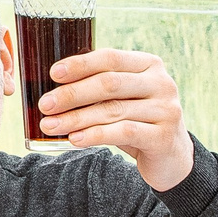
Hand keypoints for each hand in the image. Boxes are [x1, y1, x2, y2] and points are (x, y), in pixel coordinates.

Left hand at [37, 48, 193, 190]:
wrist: (172, 158)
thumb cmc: (139, 122)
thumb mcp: (124, 99)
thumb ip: (101, 88)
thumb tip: (54, 87)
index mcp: (149, 65)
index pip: (111, 58)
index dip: (81, 64)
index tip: (53, 73)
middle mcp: (162, 83)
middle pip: (109, 84)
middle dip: (72, 94)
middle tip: (46, 105)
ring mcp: (166, 110)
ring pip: (112, 110)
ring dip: (76, 118)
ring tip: (51, 125)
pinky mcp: (163, 136)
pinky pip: (123, 132)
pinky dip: (95, 135)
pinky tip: (74, 139)